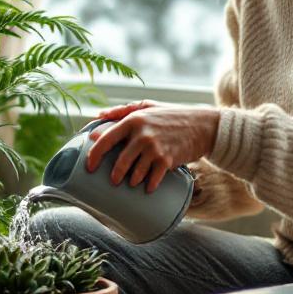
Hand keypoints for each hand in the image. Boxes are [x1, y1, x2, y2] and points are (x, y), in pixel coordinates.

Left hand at [85, 100, 220, 192]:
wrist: (203, 125)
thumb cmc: (172, 115)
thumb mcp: (148, 106)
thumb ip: (122, 111)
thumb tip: (98, 116)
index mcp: (134, 119)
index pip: (106, 139)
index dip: (94, 154)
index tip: (89, 166)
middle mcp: (142, 134)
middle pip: (120, 161)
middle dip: (115, 175)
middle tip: (114, 180)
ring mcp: (155, 148)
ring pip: (135, 173)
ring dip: (132, 180)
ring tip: (133, 181)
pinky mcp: (167, 160)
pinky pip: (152, 179)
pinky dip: (149, 185)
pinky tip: (148, 187)